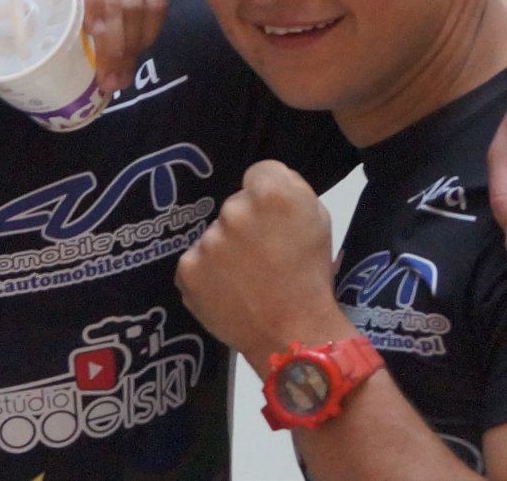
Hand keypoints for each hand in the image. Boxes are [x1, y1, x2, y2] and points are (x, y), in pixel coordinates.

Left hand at [27, 0, 164, 94]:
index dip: (107, 44)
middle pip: (123, 8)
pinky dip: (152, 27)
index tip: (102, 76)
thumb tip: (25, 52)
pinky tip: (141, 48)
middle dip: (122, 53)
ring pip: (144, 4)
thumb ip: (20, 3)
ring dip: (138, 45)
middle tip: (114, 83)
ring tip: (125, 72)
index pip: (97, 1)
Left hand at [175, 160, 351, 373]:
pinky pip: (196, 261)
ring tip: (247, 278)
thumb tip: (263, 183)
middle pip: (235, 205)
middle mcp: (236, 211)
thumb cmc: (311, 278)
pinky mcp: (187, 269)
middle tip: (263, 255)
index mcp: (275, 195)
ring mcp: (207, 241)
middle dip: (246, 223)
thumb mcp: (319, 222)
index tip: (274, 217)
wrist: (293, 335)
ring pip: (214, 235)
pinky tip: (228, 291)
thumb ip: (291, 191)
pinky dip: (208, 274)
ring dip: (225, 250)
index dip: (269, 194)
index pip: (260, 172)